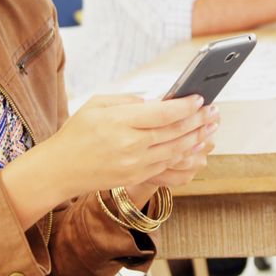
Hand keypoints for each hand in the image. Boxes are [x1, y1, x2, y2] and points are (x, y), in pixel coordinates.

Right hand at [27, 94, 216, 197]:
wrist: (60, 169)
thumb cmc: (77, 132)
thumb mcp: (96, 104)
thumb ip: (128, 100)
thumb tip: (156, 100)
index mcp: (120, 121)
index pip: (164, 113)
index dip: (186, 106)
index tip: (200, 98)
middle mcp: (131, 144)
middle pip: (175, 131)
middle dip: (199, 120)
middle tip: (214, 111)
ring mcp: (135, 164)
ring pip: (176, 149)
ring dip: (198, 138)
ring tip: (211, 127)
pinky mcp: (136, 177)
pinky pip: (168, 165)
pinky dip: (185, 155)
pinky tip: (195, 147)